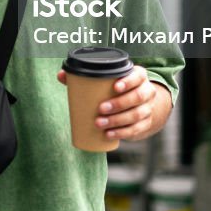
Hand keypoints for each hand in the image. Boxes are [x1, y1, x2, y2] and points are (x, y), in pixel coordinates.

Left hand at [56, 66, 171, 141]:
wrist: (138, 105)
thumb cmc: (116, 90)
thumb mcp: (107, 81)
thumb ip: (84, 77)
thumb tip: (61, 75)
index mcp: (138, 77)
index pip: (138, 76)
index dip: (128, 81)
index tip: (114, 87)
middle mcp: (147, 91)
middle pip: (138, 97)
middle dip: (119, 104)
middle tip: (100, 109)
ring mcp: (148, 108)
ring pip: (137, 114)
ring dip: (118, 120)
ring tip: (100, 123)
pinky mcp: (145, 124)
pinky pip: (136, 129)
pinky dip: (122, 133)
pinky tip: (109, 134)